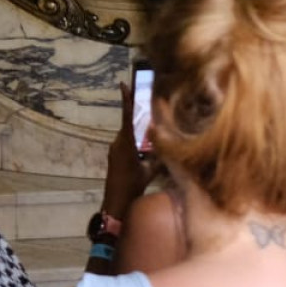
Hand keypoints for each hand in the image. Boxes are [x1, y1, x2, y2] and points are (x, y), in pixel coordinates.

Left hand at [100, 82, 160, 217]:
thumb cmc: (132, 186)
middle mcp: (118, 142)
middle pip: (129, 125)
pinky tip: (144, 147)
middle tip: (147, 104)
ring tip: (151, 130)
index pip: (127, 117)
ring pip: (129, 136)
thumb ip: (159, 158)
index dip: (126, 100)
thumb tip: (171, 147)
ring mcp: (114, 149)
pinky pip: (126, 144)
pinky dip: (134, 142)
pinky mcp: (114, 156)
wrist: (115, 201)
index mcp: (126, 143)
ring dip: (138, 133)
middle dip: (137, 115)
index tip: (123, 85)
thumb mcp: (149, 172)